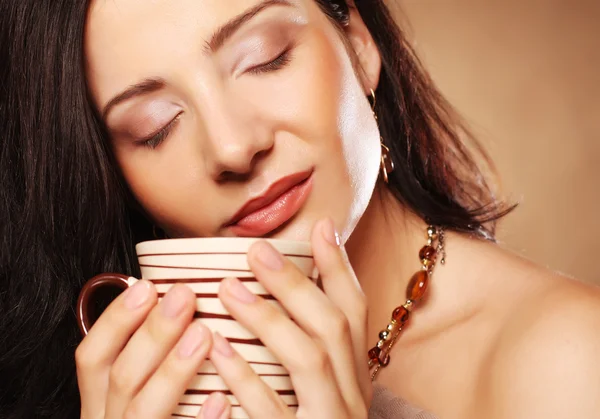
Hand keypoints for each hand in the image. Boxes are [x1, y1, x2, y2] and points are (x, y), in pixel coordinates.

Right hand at [76, 282, 218, 417]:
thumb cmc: (159, 417)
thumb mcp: (136, 392)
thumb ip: (144, 358)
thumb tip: (167, 302)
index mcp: (99, 402)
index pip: (93, 356)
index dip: (115, 320)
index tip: (146, 287)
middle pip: (122, 378)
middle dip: (153, 334)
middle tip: (184, 296)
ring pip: (143, 411)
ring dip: (172, 370)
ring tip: (204, 335)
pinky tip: (221, 398)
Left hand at [202, 218, 371, 418]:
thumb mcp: (315, 392)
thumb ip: (306, 351)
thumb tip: (279, 293)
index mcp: (355, 378)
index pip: (356, 313)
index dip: (340, 268)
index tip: (321, 226)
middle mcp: (353, 398)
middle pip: (334, 327)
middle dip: (296, 284)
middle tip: (257, 251)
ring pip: (309, 359)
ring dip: (269, 317)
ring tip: (228, 288)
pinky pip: (272, 410)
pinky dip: (244, 376)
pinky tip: (217, 348)